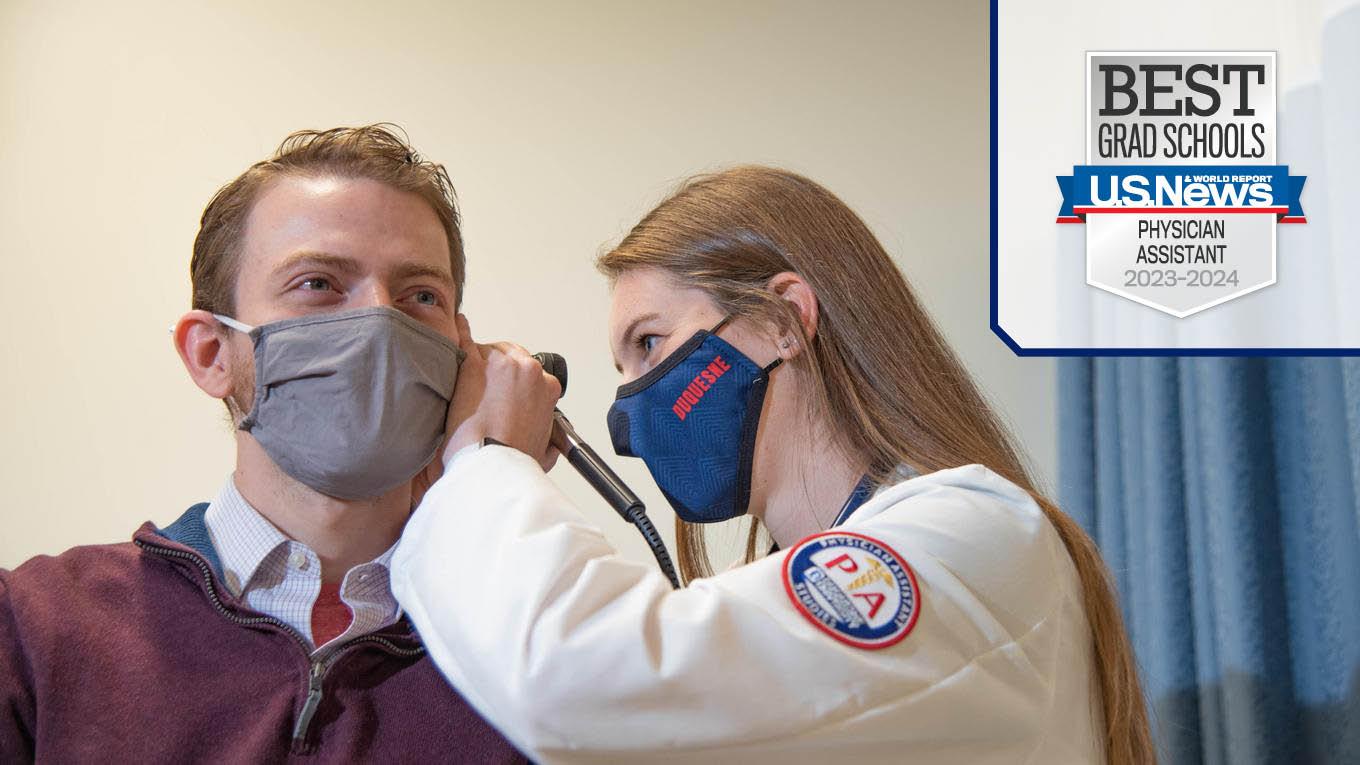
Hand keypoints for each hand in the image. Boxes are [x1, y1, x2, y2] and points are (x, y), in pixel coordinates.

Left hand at [443, 314, 561, 467]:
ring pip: (490, 351)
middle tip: (488, 390)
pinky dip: (462, 332)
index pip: (532, 374)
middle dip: (500, 371)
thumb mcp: (546, 451)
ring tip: (470, 382)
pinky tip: (458, 325)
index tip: (507, 395)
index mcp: (548, 387)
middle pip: (512, 356)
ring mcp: (501, 364)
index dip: (517, 385)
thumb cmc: (513, 457)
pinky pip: (467, 339)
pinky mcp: (474, 365)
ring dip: (481, 363)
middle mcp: (528, 369)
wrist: (491, 461)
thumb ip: (549, 440)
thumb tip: (549, 443)